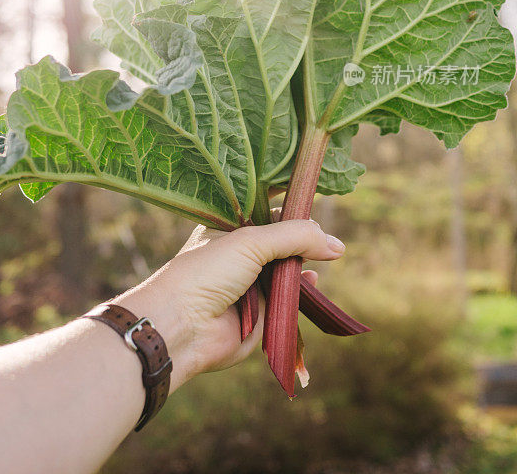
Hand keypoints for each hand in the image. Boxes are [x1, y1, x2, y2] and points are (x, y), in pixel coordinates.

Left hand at [119, 220, 344, 390]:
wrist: (182, 326)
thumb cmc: (206, 273)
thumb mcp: (251, 242)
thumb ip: (295, 236)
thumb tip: (337, 245)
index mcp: (227, 227)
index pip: (264, 206)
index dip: (287, 199)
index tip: (313, 192)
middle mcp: (239, 252)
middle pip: (281, 236)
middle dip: (302, 234)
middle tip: (322, 232)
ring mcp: (250, 281)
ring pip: (288, 266)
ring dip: (305, 261)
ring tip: (324, 254)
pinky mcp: (261, 311)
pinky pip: (289, 296)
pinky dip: (303, 289)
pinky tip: (313, 280)